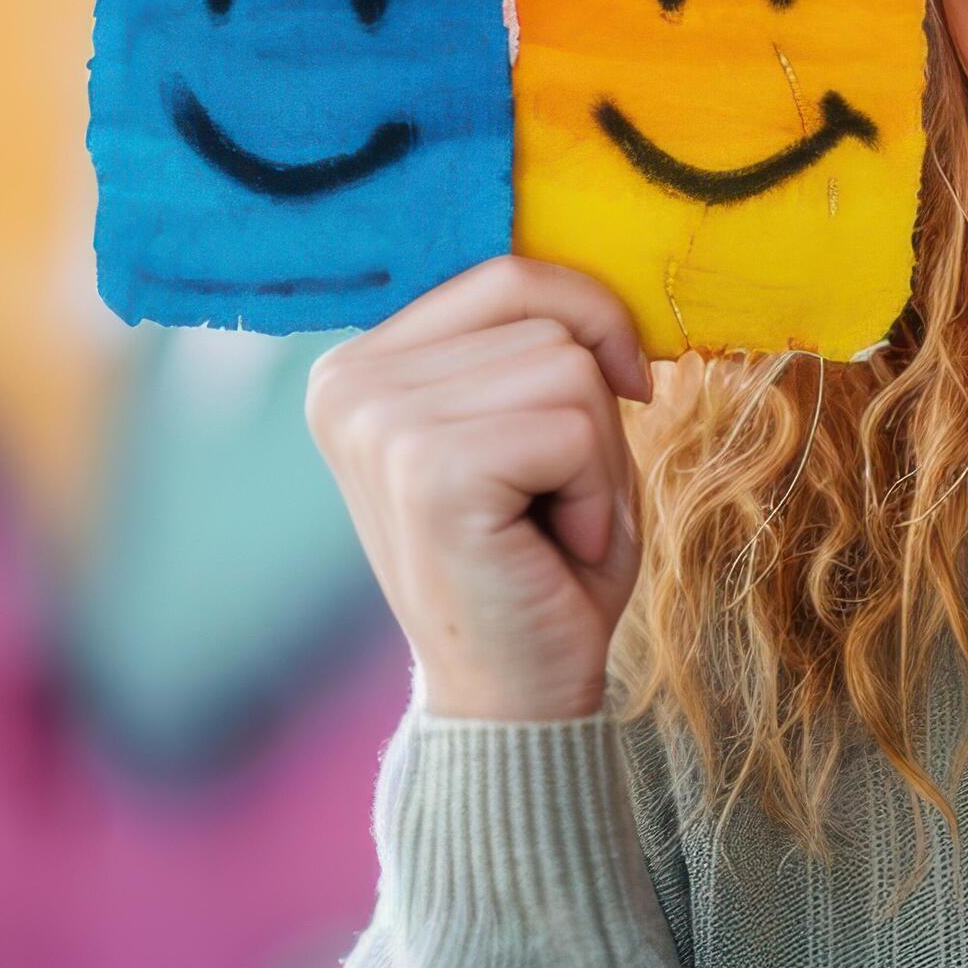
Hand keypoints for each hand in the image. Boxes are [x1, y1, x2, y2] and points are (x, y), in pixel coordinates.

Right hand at [307, 256, 654, 721]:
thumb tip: (593, 279)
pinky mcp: (427, 471)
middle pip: (546, 317)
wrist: (515, 696)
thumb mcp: (532, 420)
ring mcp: (377, 425)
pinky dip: (594, 493)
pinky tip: (548, 547)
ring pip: (569, 366)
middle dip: (592, 412)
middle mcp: (348, 384)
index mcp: (361, 365)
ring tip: (548, 525)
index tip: (618, 395)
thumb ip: (534, 339)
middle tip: (553, 501)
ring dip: (595, 458)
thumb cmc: (541, 558)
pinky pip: (576, 425)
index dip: (592, 323)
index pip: (507, 272)